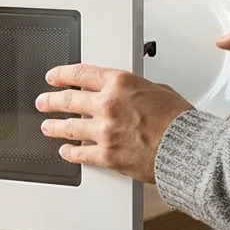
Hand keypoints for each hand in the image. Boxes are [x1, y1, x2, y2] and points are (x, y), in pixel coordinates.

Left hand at [36, 64, 191, 183]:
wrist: (186, 149)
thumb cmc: (179, 121)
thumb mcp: (158, 89)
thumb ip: (136, 89)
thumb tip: (129, 92)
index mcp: (120, 83)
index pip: (81, 74)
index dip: (62, 75)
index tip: (54, 77)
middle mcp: (108, 105)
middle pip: (68, 100)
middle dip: (51, 101)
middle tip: (43, 101)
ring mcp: (104, 131)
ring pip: (68, 128)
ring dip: (54, 127)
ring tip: (47, 126)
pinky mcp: (106, 155)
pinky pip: (80, 154)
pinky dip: (70, 153)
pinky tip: (66, 151)